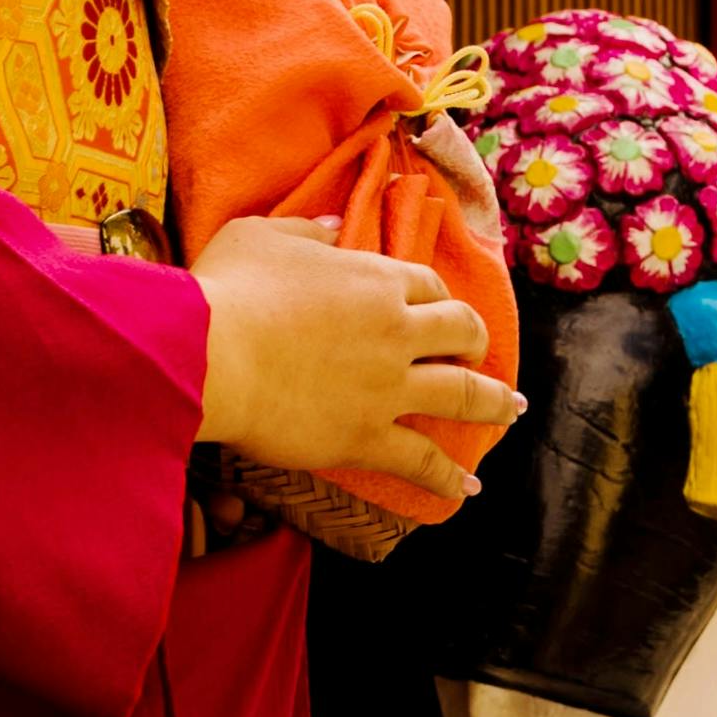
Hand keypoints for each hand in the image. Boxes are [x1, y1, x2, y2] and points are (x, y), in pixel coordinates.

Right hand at [193, 214, 523, 508]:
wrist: (207, 356)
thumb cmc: (227, 291)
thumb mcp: (262, 236)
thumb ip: (306, 231)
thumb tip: (334, 228)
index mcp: (374, 280)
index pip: (428, 285)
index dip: (438, 297)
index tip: (437, 308)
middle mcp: (395, 330)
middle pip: (461, 332)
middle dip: (476, 343)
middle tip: (479, 355)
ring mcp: (387, 388)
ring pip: (463, 395)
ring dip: (493, 404)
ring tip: (510, 412)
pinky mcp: (366, 437)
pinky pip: (421, 460)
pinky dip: (448, 476)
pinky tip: (466, 488)